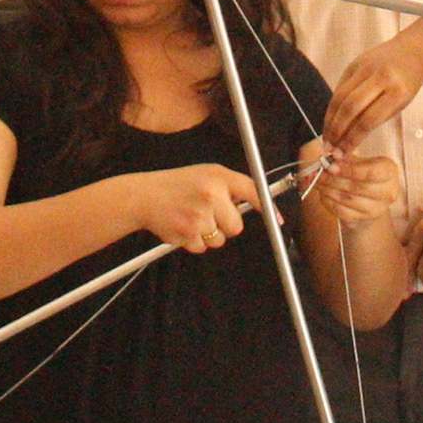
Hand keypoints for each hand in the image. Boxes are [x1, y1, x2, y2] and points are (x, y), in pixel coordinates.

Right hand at [136, 163, 260, 252]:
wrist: (144, 196)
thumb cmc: (177, 185)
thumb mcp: (205, 174)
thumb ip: (230, 186)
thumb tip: (262, 206)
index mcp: (217, 176)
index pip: (251, 190)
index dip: (267, 206)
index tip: (278, 219)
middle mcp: (210, 194)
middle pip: (236, 226)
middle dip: (225, 225)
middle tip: (208, 214)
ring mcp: (199, 215)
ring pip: (220, 240)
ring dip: (209, 235)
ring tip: (192, 218)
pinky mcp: (187, 234)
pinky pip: (203, 248)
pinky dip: (194, 242)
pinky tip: (183, 226)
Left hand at [299, 139, 403, 228]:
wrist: (370, 196)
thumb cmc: (363, 173)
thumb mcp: (359, 161)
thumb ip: (346, 158)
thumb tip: (332, 157)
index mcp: (389, 172)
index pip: (370, 172)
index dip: (349, 170)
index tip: (331, 166)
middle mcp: (388, 191)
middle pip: (358, 187)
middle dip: (334, 180)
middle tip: (319, 173)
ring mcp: (377, 208)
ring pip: (348, 200)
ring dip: (329, 190)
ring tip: (317, 181)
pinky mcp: (365, 218)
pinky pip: (343, 212)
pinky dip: (329, 202)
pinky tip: (323, 193)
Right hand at [323, 33, 422, 153]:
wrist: (412, 53)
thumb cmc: (406, 85)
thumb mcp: (399, 104)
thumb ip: (375, 119)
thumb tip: (347, 140)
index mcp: (397, 92)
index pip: (368, 120)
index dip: (352, 139)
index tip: (343, 154)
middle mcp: (380, 77)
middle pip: (350, 107)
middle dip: (337, 130)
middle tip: (330, 148)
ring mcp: (365, 67)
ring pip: (340, 97)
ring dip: (330, 120)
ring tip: (326, 138)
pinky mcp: (354, 63)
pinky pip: (339, 87)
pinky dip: (333, 106)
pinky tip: (329, 121)